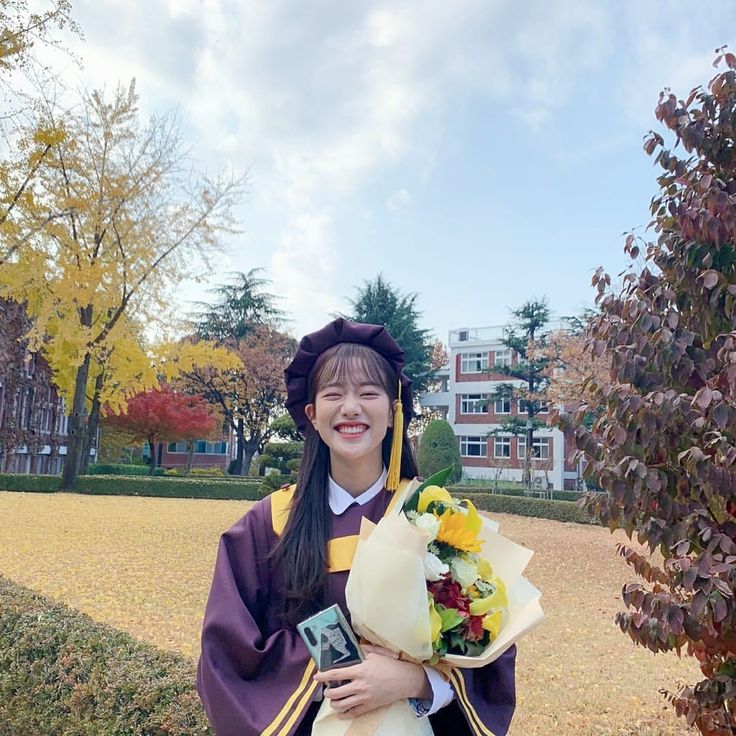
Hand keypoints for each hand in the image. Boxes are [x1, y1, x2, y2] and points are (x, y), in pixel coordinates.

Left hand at [313, 646, 430, 718]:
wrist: (405, 680)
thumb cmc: (390, 665)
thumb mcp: (376, 653)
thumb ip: (362, 650)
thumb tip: (352, 647)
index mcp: (360, 670)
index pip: (336, 674)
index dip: (324, 676)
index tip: (317, 677)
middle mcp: (359, 685)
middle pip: (336, 692)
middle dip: (327, 692)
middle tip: (326, 690)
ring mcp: (364, 697)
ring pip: (342, 705)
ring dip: (334, 703)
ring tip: (333, 700)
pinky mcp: (369, 706)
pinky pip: (353, 713)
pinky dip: (344, 715)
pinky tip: (340, 714)